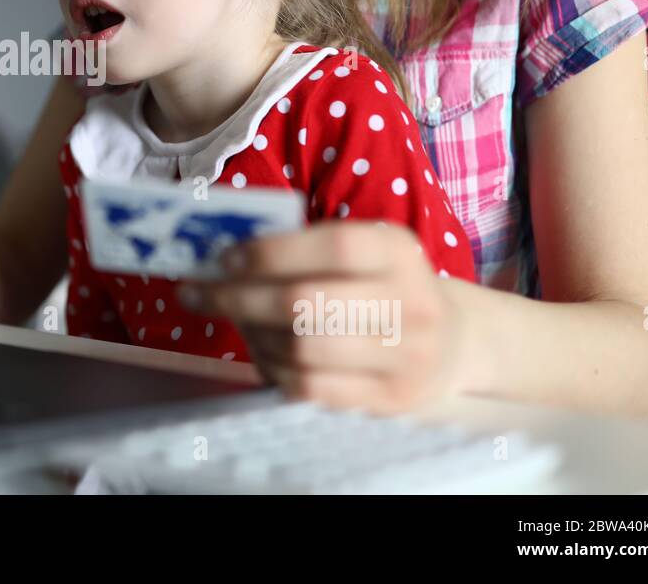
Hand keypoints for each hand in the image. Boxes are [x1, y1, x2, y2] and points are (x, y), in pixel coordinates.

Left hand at [177, 221, 470, 413]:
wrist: (449, 343)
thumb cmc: (382, 287)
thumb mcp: (364, 252)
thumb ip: (305, 248)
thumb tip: (223, 255)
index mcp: (398, 251)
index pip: (335, 246)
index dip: (272, 252)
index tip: (224, 259)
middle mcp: (411, 303)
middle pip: (308, 303)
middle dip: (239, 297)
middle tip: (199, 293)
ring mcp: (405, 357)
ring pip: (303, 349)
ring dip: (252, 334)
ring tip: (236, 321)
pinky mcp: (390, 400)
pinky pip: (310, 388)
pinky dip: (272, 368)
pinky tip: (261, 352)